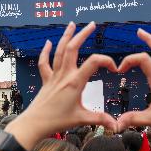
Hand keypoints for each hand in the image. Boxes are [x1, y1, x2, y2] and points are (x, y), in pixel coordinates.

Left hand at [6, 22, 117, 149]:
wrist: (34, 124)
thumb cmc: (56, 121)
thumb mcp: (82, 119)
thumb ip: (100, 119)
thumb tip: (116, 125)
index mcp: (75, 82)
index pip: (94, 62)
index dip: (107, 61)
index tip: (114, 69)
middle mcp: (64, 75)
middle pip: (73, 48)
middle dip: (83, 34)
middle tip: (92, 25)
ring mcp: (54, 76)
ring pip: (59, 51)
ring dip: (66, 36)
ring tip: (72, 24)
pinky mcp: (46, 79)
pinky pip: (44, 62)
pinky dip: (46, 51)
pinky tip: (48, 42)